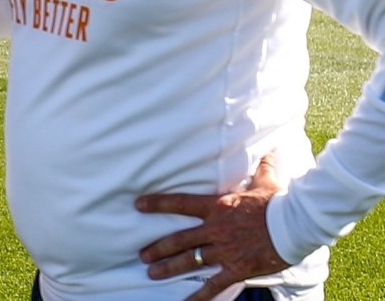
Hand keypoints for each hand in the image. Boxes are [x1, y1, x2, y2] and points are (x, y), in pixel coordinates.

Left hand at [135, 153, 288, 300]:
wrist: (295, 224)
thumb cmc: (279, 201)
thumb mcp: (266, 179)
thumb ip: (261, 165)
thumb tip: (268, 147)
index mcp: (218, 206)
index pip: (181, 203)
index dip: (158, 204)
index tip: (138, 204)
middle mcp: (216, 228)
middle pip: (180, 238)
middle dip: (158, 247)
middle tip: (141, 253)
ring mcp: (225, 250)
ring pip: (190, 260)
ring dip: (169, 267)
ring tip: (151, 272)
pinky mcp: (237, 268)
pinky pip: (214, 285)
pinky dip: (199, 295)